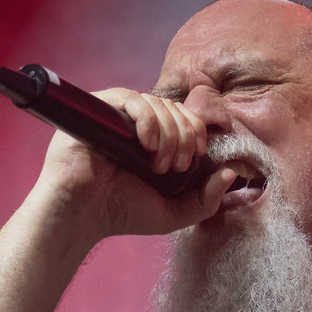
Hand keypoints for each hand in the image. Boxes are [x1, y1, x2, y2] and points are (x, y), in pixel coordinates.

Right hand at [33, 87, 235, 239]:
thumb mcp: (174, 214)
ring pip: (157, 103)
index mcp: (155, 141)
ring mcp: (117, 115)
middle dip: (185, 135)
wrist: (82, 214)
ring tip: (158, 164)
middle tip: (178, 166)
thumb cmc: (122, 213)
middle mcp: (136, 125)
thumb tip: (230, 173)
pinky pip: (132, 97)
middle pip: (175, 108)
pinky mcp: (98, 109)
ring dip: (168, 133)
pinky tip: (146, 145)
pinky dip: (147, 119)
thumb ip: (206, 201)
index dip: (198, 130)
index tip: (198, 156)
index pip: (185, 118)